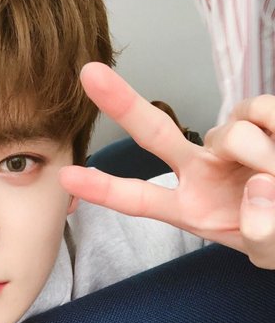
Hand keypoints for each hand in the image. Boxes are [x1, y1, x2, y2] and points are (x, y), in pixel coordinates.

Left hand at [59, 62, 274, 268]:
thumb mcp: (267, 248)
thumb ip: (262, 232)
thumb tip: (257, 189)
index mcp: (191, 208)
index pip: (140, 199)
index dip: (104, 189)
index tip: (67, 177)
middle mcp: (201, 171)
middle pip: (154, 133)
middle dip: (122, 104)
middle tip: (89, 74)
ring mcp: (226, 144)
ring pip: (228, 129)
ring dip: (256, 151)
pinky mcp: (259, 119)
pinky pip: (260, 109)